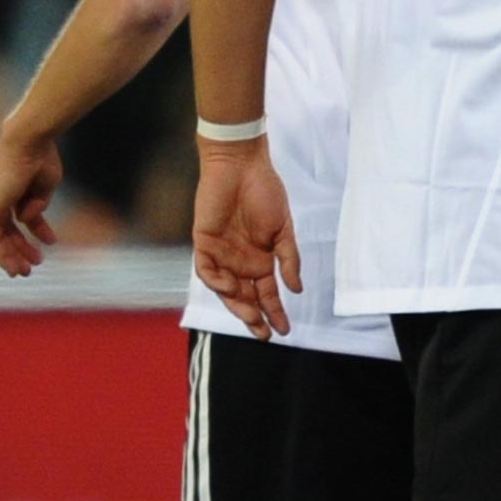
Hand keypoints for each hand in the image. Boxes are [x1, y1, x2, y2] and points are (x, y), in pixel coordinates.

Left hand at [0, 132, 63, 276]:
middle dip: (21, 250)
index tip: (47, 245)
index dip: (32, 234)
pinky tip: (26, 255)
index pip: (17, 220)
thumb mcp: (46, 187)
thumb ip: (38, 204)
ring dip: (13, 256)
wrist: (29, 142)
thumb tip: (29, 217)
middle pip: (7, 232)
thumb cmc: (41, 158)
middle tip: (35, 265)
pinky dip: (8, 249)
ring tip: (28, 271)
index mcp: (9, 192)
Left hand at [191, 135, 301, 340]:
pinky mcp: (203, 244)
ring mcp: (221, 254)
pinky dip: (217, 282)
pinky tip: (231, 286)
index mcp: (260, 259)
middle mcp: (240, 261)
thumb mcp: (284, 229)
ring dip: (237, 305)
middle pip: (245, 297)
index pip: (266, 293)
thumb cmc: (266, 192)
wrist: (241, 166)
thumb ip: (289, 259)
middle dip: (254, 317)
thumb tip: (296, 289)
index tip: (284, 330)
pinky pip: (207, 271)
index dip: (274, 312)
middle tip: (264, 334)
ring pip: (226, 290)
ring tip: (251, 316)